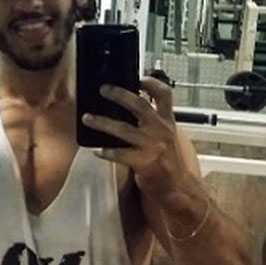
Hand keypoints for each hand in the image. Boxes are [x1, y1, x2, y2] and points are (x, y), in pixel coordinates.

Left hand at [81, 77, 188, 193]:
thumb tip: (128, 105)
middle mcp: (160, 130)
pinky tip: (96, 150)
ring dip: (102, 122)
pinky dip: (107, 151)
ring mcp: (151, 146)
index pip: (164, 94)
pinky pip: (120, 154)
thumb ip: (152, 120)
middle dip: (119, 95)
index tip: (138, 77)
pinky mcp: (143, 162)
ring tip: (87, 118)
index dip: (151, 83)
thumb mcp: (165, 135)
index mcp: (167, 121)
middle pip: (139, 105)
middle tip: (103, 90)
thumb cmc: (167, 160)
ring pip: (123, 129)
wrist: (178, 187)